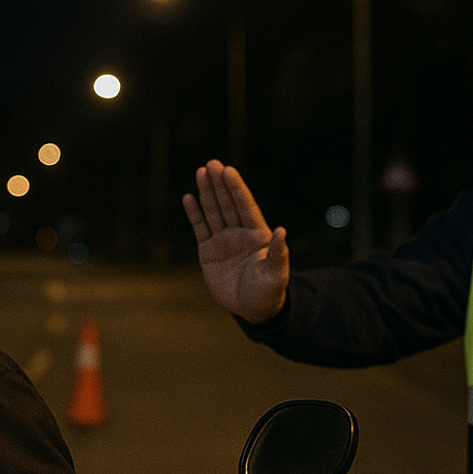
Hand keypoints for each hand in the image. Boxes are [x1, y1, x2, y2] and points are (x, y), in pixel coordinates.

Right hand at [182, 160, 288, 323]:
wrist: (253, 310)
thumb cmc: (270, 292)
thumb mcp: (277, 275)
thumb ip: (279, 253)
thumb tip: (283, 231)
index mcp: (258, 235)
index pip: (246, 206)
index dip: (237, 189)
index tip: (229, 171)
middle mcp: (240, 233)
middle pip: (228, 204)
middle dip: (220, 184)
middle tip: (212, 164)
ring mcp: (224, 240)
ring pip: (214, 211)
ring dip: (207, 192)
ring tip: (201, 172)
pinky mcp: (209, 251)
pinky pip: (200, 228)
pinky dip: (194, 213)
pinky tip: (189, 197)